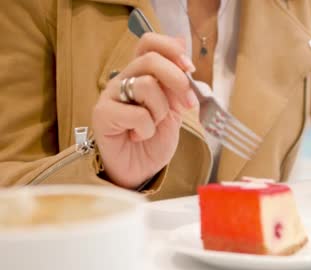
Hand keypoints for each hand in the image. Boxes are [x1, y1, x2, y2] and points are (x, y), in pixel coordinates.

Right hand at [92, 33, 197, 188]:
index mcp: (141, 74)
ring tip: (154, 126)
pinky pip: (137, 113)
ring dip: (161, 111)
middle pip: (150, 60)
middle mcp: (123, 79)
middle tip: (187, 104)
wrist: (140, 169)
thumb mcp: (175, 108)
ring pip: (145, 85)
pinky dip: (147, 129)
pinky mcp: (103, 114)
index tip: (190, 68)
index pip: (149, 43)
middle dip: (177, 81)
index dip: (171, 49)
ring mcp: (110, 95)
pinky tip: (138, 136)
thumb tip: (182, 43)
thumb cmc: (154, 139)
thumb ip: (178, 81)